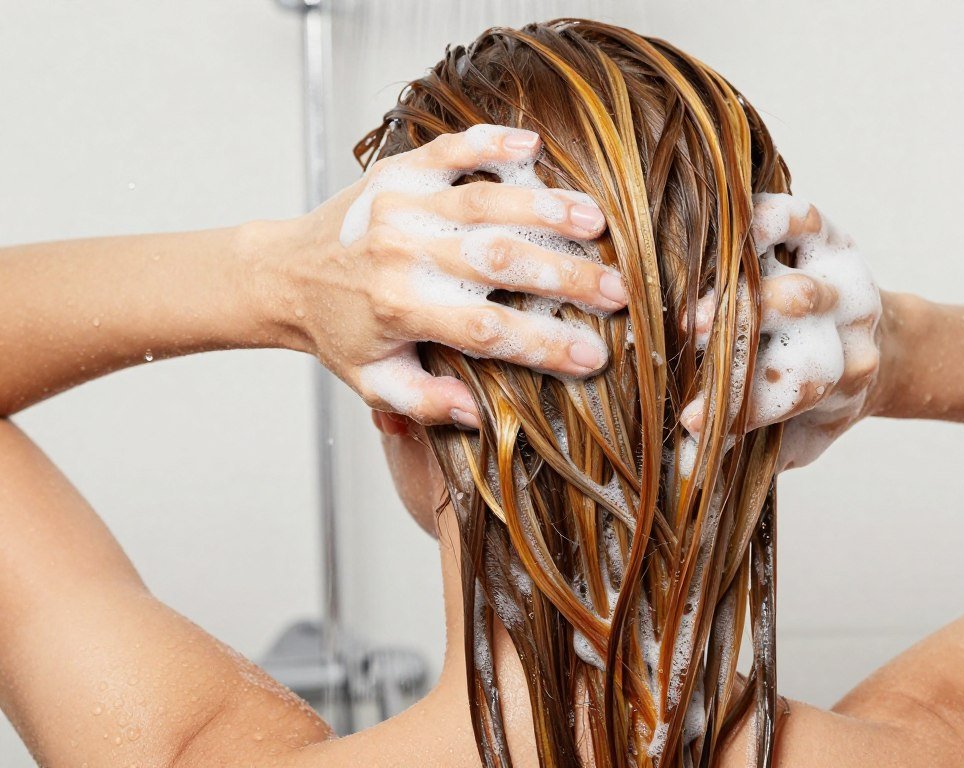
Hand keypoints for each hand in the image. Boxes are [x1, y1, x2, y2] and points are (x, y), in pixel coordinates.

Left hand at [272, 125, 627, 427]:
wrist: (284, 272)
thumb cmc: (339, 332)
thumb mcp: (377, 381)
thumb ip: (427, 402)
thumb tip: (482, 417)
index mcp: (400, 309)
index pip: (488, 331)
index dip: (546, 345)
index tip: (595, 356)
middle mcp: (402, 253)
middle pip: (499, 262)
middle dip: (566, 276)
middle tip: (618, 291)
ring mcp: (400, 205)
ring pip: (486, 202)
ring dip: (547, 209)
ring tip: (597, 222)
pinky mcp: (398, 171)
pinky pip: (451, 150)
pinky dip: (493, 143)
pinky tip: (534, 146)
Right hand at [680, 193, 883, 470]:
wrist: (886, 352)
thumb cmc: (819, 405)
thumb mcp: (793, 442)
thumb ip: (743, 453)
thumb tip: (677, 469)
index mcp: (836, 383)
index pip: (781, 398)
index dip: (733, 410)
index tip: (689, 420)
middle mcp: (844, 330)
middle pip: (788, 334)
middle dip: (734, 334)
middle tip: (684, 336)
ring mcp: (839, 280)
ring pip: (794, 281)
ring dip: (740, 289)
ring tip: (692, 294)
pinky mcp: (831, 237)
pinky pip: (800, 219)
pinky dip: (763, 220)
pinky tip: (727, 230)